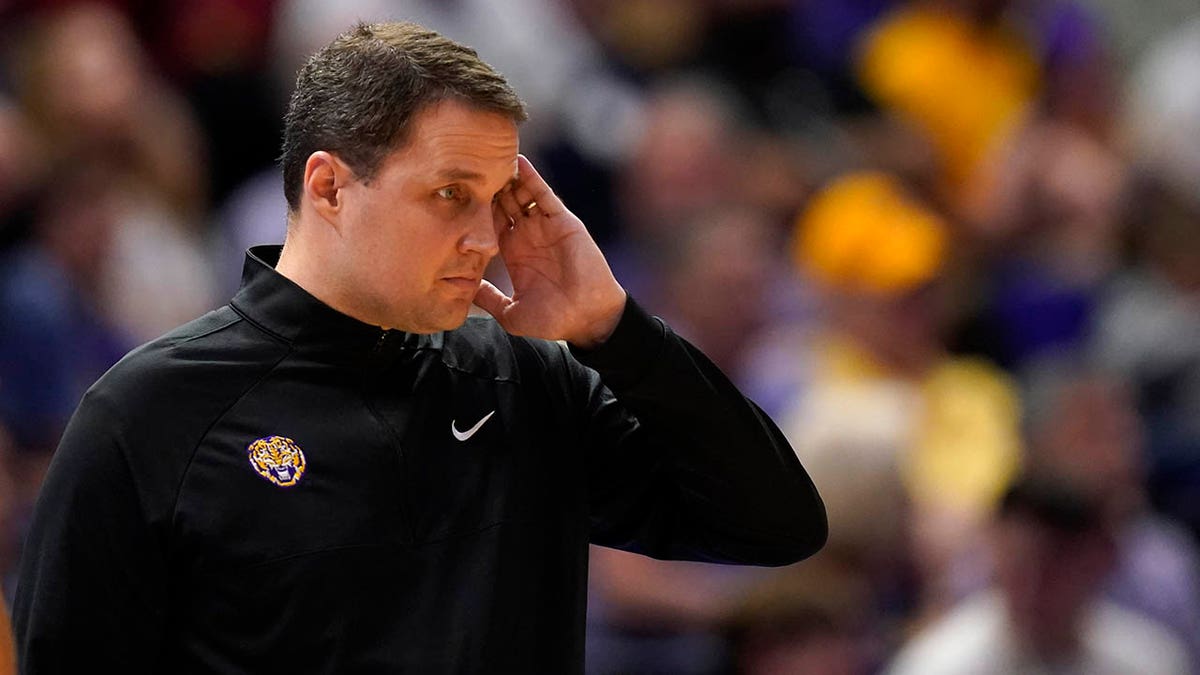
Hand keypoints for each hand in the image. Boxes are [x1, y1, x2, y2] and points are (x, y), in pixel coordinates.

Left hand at [474, 155, 625, 347]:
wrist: (587, 318)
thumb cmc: (553, 320)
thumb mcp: (511, 313)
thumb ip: (489, 299)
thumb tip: (464, 289)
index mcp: (515, 253)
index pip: (490, 222)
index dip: (475, 209)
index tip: (456, 194)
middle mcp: (528, 236)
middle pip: (504, 202)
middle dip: (488, 187)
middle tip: (467, 169)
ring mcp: (545, 227)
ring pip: (521, 194)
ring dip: (506, 178)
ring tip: (487, 159)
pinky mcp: (562, 222)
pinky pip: (543, 194)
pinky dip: (531, 177)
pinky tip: (517, 161)